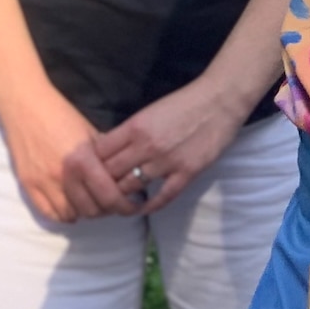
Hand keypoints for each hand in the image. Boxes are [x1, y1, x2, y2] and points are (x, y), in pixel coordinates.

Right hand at [0, 78, 128, 223]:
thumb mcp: (90, 132)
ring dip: (84, 212)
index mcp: (82, 160)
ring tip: (91, 202)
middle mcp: (62, 176)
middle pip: (91, 210)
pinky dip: (63, 214)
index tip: (130, 205)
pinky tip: (71, 206)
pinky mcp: (28, 185)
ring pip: (71, 215)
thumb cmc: (60, 114)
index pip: (109, 197)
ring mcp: (42, 183)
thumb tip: (123, 175)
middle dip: (106, 209)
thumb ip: (104, 157)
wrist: (25, 105)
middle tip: (112, 202)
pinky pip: (49, 213)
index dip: (124, 206)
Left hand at [92, 76, 240, 213]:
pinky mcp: (186, 173)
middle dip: (102, 182)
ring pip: (131, 187)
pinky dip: (149, 206)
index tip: (90, 169)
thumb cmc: (184, 103)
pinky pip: (162, 197)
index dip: (91, 163)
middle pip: (110, 173)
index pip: (100, 152)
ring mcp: (166, 162)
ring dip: (122, 196)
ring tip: (118, 200)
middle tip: (100, 190)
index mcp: (135, 126)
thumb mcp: (150, 111)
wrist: (219, 101)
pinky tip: (142, 208)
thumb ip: (130, 132)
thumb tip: (109, 149)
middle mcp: (146, 145)